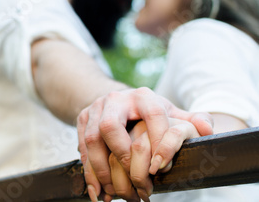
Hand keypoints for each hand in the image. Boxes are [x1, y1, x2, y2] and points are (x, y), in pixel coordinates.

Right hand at [76, 87, 212, 200]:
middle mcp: (116, 99)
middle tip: (135, 183)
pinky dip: (88, 171)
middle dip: (122, 158)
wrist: (116, 101)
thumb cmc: (148, 113)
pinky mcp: (82, 119)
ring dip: (101, 171)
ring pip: (93, 140)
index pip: (152, 115)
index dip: (158, 141)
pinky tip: (98, 191)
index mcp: (143, 97)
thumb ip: (190, 121)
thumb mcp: (170, 113)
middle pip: (111, 127)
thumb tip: (208, 129)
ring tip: (113, 195)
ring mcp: (96, 109)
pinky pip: (82, 147)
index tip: (160, 168)